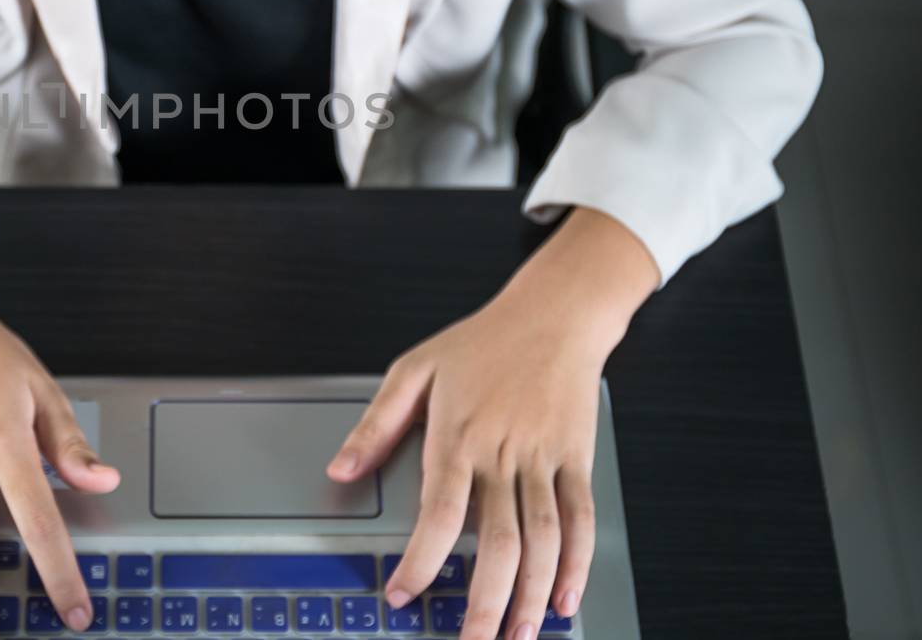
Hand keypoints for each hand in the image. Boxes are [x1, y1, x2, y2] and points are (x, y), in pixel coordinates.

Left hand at [326, 208, 658, 639]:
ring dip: (532, 595)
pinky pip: (581, 519)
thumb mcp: (413, 369)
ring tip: (517, 636)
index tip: (402, 594)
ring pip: (543, 540)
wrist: (554, 314)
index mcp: (458, 437)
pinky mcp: (577, 459)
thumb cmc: (482, 341)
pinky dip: (577, 563)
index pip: (438, 515)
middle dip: (483, 602)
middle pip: (497, 542)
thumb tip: (340, 468)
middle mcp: (503, 455)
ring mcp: (544, 460)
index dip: (420, 561)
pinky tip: (565, 598)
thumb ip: (376, 424)